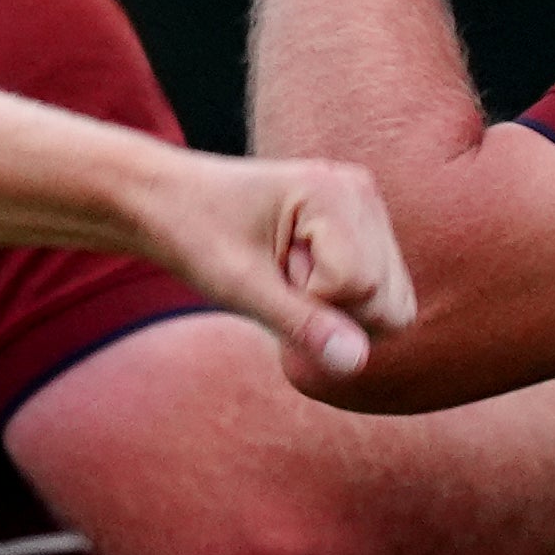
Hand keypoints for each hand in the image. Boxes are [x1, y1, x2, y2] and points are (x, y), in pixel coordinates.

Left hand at [157, 147, 416, 384]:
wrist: (163, 199)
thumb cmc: (192, 233)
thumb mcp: (238, 285)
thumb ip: (300, 323)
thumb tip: (357, 362)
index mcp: (337, 192)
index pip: (363, 289)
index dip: (311, 303)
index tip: (265, 271)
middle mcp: (363, 193)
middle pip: (390, 304)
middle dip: (332, 312)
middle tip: (275, 276)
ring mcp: (366, 211)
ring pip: (390, 305)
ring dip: (334, 310)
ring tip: (282, 274)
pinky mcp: (360, 229)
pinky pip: (376, 297)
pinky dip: (337, 304)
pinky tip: (294, 276)